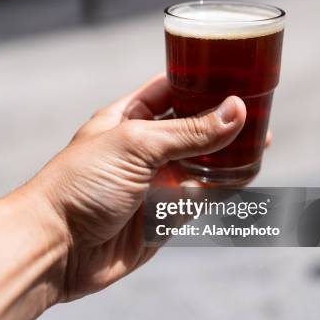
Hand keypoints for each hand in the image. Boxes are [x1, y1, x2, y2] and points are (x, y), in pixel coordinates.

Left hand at [27, 74, 253, 301]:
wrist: (56, 249)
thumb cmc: (81, 185)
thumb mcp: (135, 145)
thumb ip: (188, 131)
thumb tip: (236, 110)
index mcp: (129, 118)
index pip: (170, 88)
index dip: (199, 78)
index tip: (233, 70)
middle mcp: (145, 147)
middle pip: (193, 125)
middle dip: (223, 117)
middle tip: (258, 109)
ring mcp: (156, 180)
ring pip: (203, 161)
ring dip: (230, 151)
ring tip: (263, 138)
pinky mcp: (165, 214)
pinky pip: (203, 196)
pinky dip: (225, 186)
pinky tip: (247, 173)